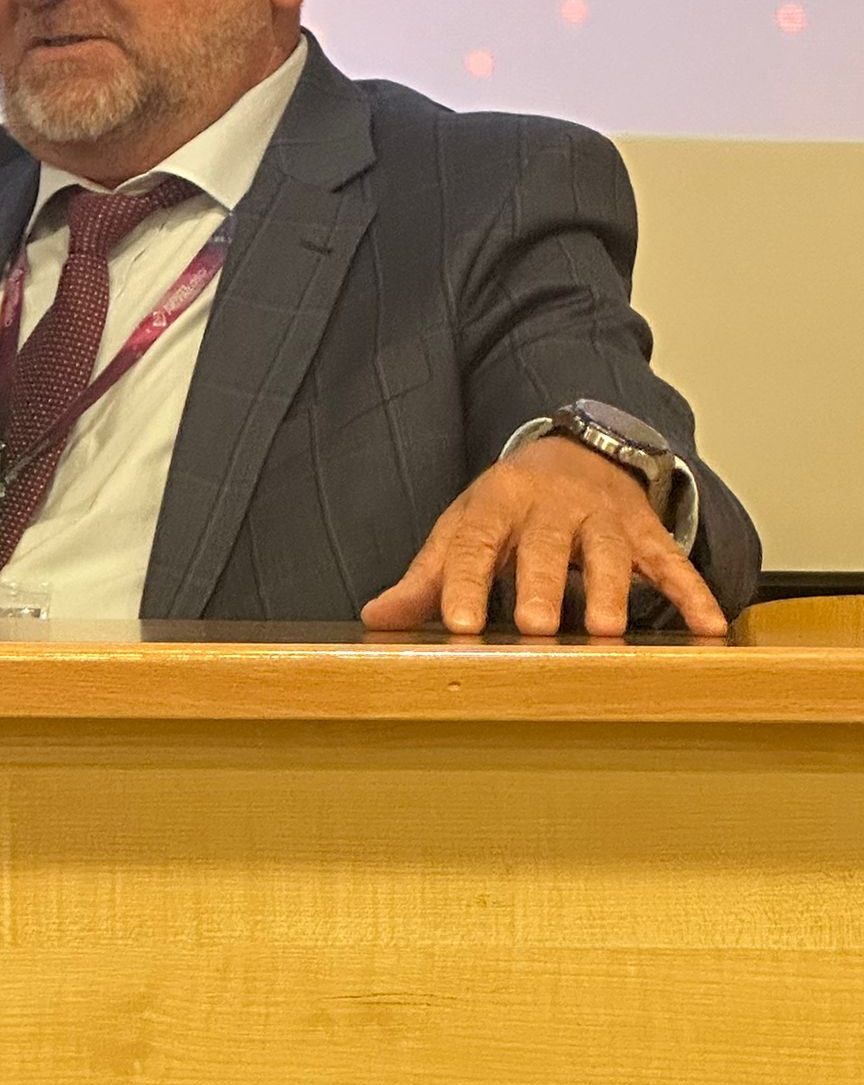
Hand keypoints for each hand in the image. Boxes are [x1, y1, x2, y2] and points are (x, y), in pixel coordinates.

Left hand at [360, 436, 726, 637]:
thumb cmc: (512, 506)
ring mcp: (604, 517)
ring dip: (611, 592)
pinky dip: (693, 592)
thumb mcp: (464, 528)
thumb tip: (377, 619)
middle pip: (547, 546)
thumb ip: (428, 577)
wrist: (579, 451)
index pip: (475, 544)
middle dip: (541, 584)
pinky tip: (709, 626)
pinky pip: (672, 562)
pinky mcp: (646, 532)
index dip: (465, 584)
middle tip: (533, 626)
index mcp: (498, 504)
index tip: (457, 624)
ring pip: (610, 552)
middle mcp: (553, 506)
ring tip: (606, 633)